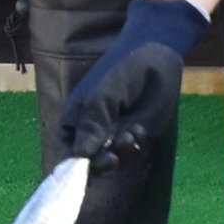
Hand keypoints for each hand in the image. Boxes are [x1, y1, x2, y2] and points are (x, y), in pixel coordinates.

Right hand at [57, 0, 209, 161]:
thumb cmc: (123, 68)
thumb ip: (93, 123)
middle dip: (99, 164)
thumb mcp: (105, 94)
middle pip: (87, 161)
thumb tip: (80, 154)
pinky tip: (139, 130)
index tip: (88, 165)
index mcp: (74, 118)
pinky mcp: (131, 136)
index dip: (73, 163)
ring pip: (109, 160)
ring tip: (131, 134)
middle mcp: (89, 130)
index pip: (67, 149)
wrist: (157, 57)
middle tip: (112, 158)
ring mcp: (111, 134)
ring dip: (119, 154)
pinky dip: (133, 148)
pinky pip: (128, 154)